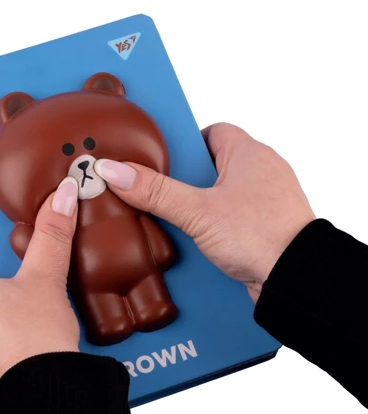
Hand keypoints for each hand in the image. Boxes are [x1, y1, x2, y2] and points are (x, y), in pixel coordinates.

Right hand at [95, 123, 314, 300]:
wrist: (297, 281)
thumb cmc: (261, 234)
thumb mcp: (197, 210)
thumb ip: (155, 191)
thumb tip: (116, 171)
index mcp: (248, 153)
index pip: (210, 132)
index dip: (184, 144)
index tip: (162, 159)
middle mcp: (259, 172)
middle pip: (210, 166)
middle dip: (185, 183)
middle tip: (163, 194)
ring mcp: (263, 200)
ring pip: (218, 195)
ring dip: (197, 208)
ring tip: (175, 219)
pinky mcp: (263, 225)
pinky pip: (230, 218)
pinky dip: (213, 226)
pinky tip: (197, 240)